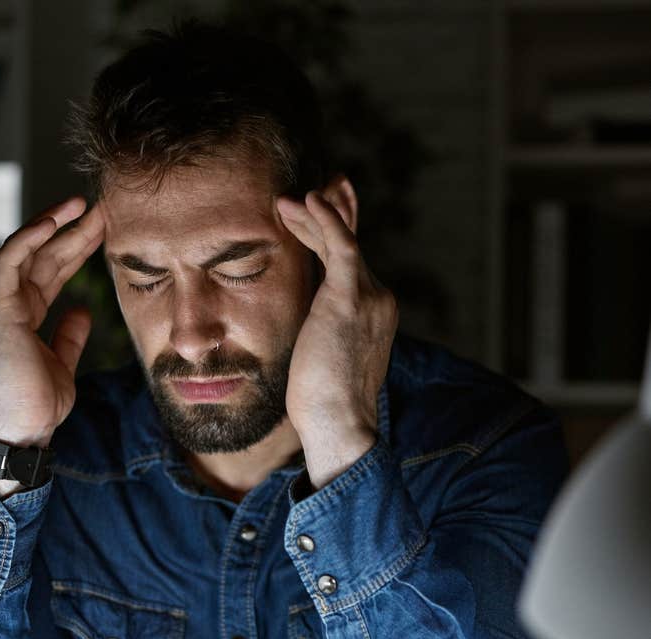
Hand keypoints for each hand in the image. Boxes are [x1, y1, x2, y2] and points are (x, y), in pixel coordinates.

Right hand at [0, 196, 104, 449]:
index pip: (52, 270)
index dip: (77, 247)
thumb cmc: (35, 402)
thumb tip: (82, 311)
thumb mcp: (62, 362)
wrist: (20, 430)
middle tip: (103, 207)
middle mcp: (8, 302)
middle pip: (44, 255)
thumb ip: (69, 335)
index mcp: (23, 313)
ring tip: (83, 204)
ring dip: (53, 224)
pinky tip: (53, 221)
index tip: (105, 229)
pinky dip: (28, 238)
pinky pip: (9, 262)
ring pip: (27, 250)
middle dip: (73, 230)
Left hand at [277, 186, 397, 488]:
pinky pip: (340, 245)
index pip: (351, 262)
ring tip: (284, 201)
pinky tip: (304, 201)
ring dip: (315, 215)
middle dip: (329, 214)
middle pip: (348, 244)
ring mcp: (369, 296)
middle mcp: (378, 298)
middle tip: (310, 190)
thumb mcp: (325, 358)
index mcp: (373, 312)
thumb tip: (308, 328)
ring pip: (341, 240)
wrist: (339, 424)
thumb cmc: (324, 403)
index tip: (310, 215)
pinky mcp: (350, 297)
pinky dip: (325, 220)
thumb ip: (324, 331)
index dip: (333, 234)